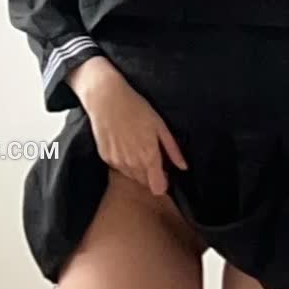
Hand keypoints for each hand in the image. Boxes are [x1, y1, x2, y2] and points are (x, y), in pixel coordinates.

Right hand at [68, 56, 188, 195]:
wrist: (107, 100)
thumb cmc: (137, 109)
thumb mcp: (160, 126)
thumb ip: (172, 150)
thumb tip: (183, 167)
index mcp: (149, 156)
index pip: (157, 187)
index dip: (163, 184)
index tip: (166, 174)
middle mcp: (132, 164)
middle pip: (145, 183)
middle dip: (151, 175)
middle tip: (153, 157)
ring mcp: (117, 162)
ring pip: (131, 176)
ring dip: (138, 170)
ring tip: (138, 148)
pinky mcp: (105, 158)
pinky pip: (119, 168)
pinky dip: (124, 162)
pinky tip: (125, 146)